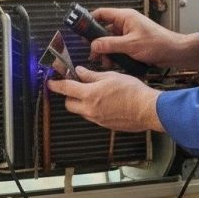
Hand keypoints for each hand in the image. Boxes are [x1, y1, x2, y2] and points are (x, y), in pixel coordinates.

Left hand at [47, 67, 163, 132]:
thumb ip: (92, 75)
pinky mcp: (105, 125)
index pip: (66, 88)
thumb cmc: (132, 92)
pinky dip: (93, 109)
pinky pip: (93, 116)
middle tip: (76, 86)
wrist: (147, 110)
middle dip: (69, 95)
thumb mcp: (111, 76)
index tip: (51, 83)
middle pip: (69, 104)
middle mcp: (90, 109)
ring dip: (82, 103)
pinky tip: (105, 102)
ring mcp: (97, 119)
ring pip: (81, 111)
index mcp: (90, 95)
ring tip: (95, 94)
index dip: (56, 85)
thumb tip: (80, 72)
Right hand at [90, 8, 198, 71]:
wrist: (175, 53)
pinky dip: (114, 55)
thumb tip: (94, 45)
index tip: (80, 31)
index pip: (101, 13)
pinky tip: (113, 64)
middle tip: (93, 54)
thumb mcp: (131, 45)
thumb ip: (110, 44)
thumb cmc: (158, 44)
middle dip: (97, 43)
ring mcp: (129, 34)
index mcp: (125, 17)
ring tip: (104, 61)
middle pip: (103, 30)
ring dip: (105, 51)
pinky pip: (118, 48)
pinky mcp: (132, 44)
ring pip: (109, 41)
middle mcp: (125, 24)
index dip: (89, 21)